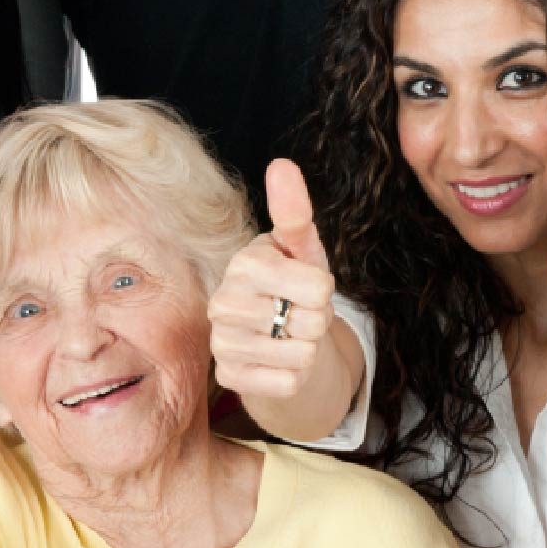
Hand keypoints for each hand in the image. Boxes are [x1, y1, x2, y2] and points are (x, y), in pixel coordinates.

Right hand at [208, 159, 336, 398]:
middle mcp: (223, 302)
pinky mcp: (230, 377)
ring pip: (301, 355)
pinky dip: (295, 376)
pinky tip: (279, 361)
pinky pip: (288, 383)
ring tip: (288, 336)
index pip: (318, 288)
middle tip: (297, 314)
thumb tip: (281, 164)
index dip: (324, 291)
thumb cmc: (293, 286)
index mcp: (244, 264)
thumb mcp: (303, 250)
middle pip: (312, 323)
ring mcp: (222, 343)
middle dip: (316, 321)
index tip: (306, 288)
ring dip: (306, 349)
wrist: (277, 338)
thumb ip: (294, 212)